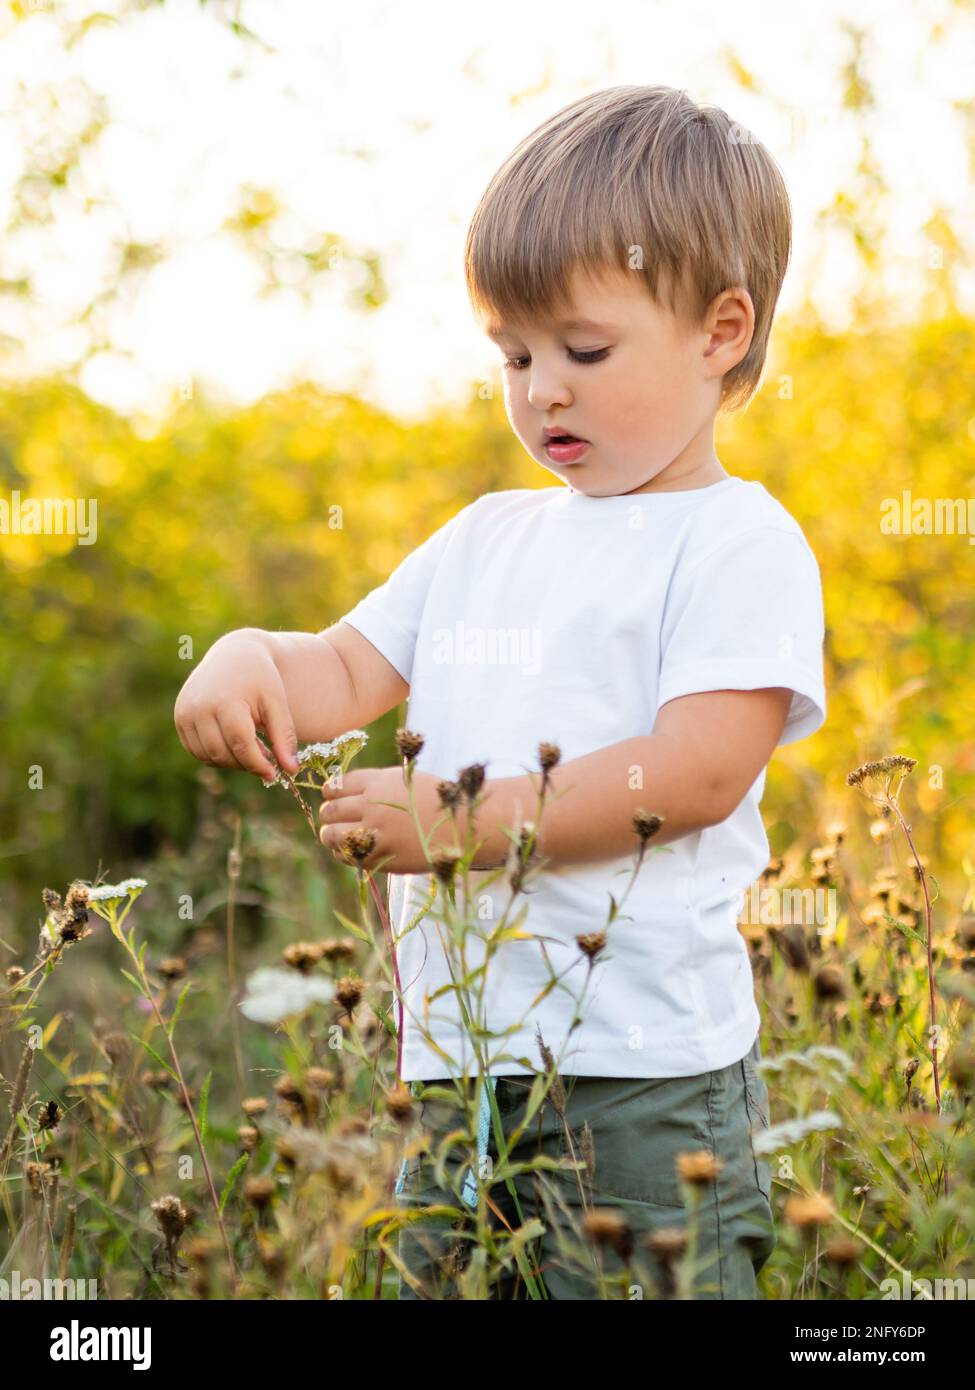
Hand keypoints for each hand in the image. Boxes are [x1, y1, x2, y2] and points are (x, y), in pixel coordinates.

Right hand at [174, 630, 298, 782]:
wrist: (234, 654)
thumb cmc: (260, 679)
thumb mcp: (277, 703)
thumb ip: (283, 736)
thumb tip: (291, 770)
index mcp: (225, 700)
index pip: (240, 744)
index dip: (258, 764)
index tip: (273, 773)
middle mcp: (199, 707)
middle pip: (222, 753)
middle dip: (246, 763)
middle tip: (265, 758)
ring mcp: (185, 713)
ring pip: (208, 756)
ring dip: (231, 761)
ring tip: (252, 747)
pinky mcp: (179, 718)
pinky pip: (196, 750)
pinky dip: (216, 754)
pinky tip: (234, 743)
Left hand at [318, 766, 456, 873]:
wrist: (462, 825)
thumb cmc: (436, 801)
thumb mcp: (405, 779)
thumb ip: (376, 785)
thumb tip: (341, 793)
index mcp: (379, 782)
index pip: (338, 785)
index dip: (331, 791)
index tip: (332, 796)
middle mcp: (374, 805)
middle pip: (332, 809)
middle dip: (329, 813)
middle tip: (331, 817)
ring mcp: (376, 832)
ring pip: (333, 834)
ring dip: (330, 834)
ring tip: (333, 835)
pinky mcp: (382, 856)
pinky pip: (348, 856)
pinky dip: (343, 853)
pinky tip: (349, 850)